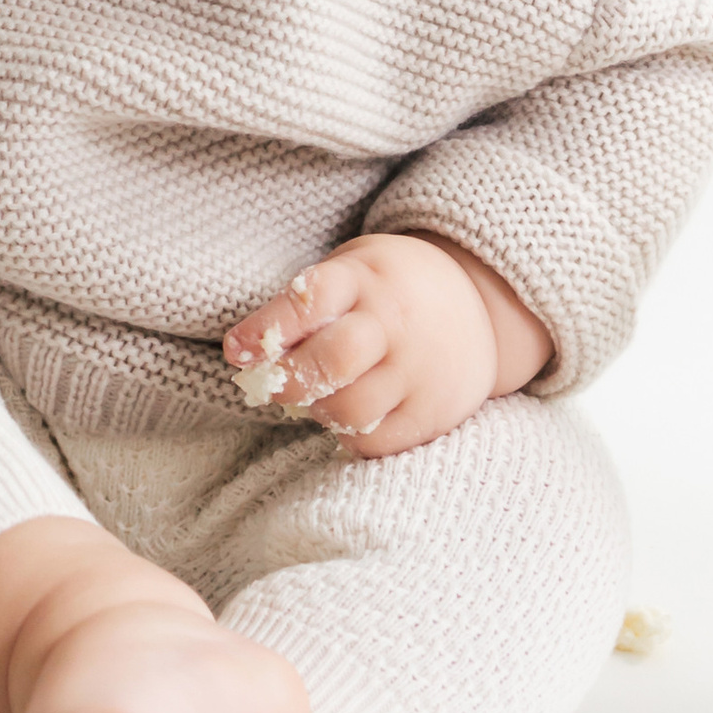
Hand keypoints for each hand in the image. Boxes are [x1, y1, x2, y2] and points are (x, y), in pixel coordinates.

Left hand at [222, 233, 554, 457]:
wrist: (477, 304)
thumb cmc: (388, 288)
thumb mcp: (352, 271)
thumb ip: (302, 306)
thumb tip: (241, 353)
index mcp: (367, 277)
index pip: (310, 301)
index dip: (266, 329)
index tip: (235, 351)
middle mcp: (397, 322)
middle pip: (332, 361)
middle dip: (288, 380)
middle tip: (269, 385)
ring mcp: (420, 370)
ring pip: (349, 410)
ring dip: (317, 410)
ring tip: (317, 395)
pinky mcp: (434, 412)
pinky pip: (374, 441)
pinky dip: (348, 434)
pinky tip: (349, 412)